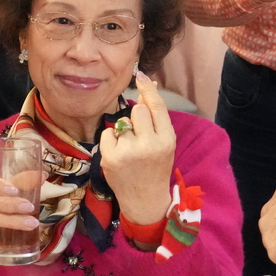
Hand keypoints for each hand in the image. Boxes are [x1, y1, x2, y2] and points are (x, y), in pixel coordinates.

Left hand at [99, 72, 175, 225]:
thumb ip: (157, 118)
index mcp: (167, 140)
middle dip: (137, 117)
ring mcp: (128, 152)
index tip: (141, 75)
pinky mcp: (110, 158)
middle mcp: (149, 144)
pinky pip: (108, 132)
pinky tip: (119, 153)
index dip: (148, 89)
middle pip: (137, 110)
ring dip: (124, 130)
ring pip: (122, 121)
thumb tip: (148, 86)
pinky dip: (111, 140)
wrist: (145, 200)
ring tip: (130, 149)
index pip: (156, 106)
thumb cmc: (155, 167)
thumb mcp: (164, 143)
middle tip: (140, 135)